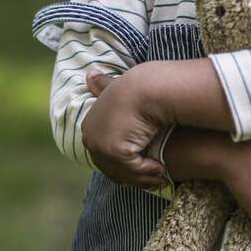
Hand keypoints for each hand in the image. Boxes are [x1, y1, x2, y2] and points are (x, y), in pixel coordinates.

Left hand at [82, 69, 167, 188]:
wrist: (147, 87)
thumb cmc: (136, 86)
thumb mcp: (114, 89)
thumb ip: (102, 87)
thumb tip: (89, 74)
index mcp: (89, 125)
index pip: (102, 152)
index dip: (122, 160)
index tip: (141, 163)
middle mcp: (90, 138)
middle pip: (110, 166)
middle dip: (132, 173)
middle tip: (152, 176)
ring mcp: (101, 146)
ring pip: (123, 171)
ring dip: (143, 176)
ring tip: (161, 175)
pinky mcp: (115, 151)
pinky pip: (134, 169)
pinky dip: (148, 171)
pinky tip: (162, 169)